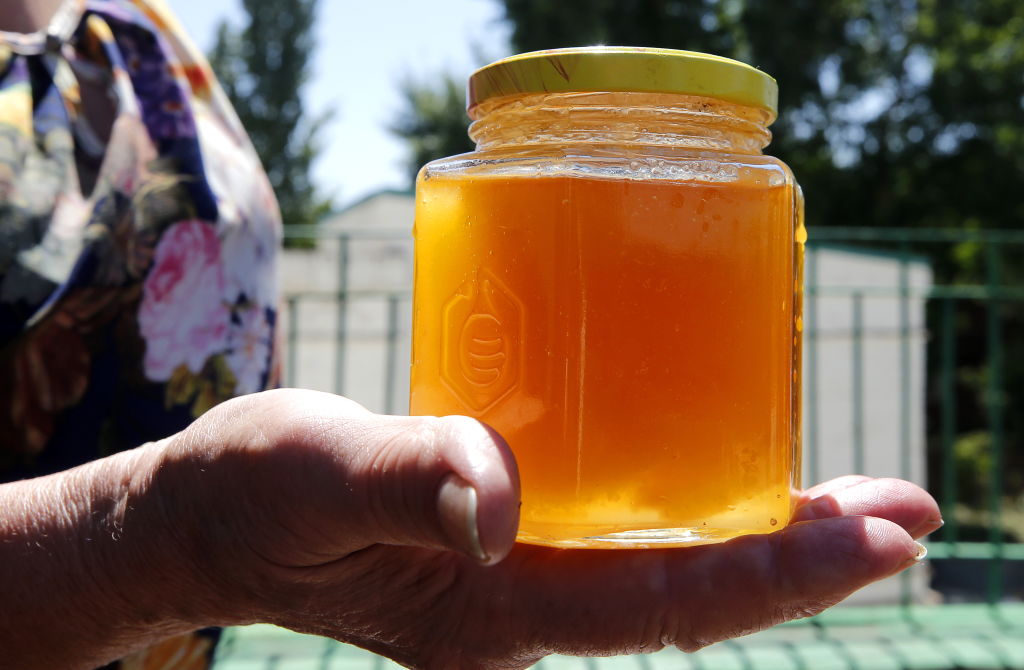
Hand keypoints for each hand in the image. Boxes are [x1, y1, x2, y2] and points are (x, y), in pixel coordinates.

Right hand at [161, 389, 939, 668]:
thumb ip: (403, 477)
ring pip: (664, 564)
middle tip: (908, 511)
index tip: (878, 538)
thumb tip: (499, 499)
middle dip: (803, 558)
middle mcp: (523, 609)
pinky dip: (690, 501)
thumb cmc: (251, 495)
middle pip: (686, 593)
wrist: (212, 516)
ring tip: (856, 495)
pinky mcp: (508, 537)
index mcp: (488, 612)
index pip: (656, 607)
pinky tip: (724, 457)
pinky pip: (622, 529)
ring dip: (763, 530)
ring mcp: (519, 578)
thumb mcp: (314, 475)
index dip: (770, 575)